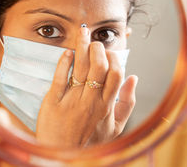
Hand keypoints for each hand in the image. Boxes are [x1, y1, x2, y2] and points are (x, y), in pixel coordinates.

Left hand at [36, 27, 136, 147]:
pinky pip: (60, 77)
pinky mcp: (53, 101)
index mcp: (107, 106)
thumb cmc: (89, 142)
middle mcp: (91, 102)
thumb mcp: (115, 128)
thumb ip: (127, 103)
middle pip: (99, 66)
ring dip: (82, 46)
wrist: (62, 157)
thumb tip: (133, 78)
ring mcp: (72, 101)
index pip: (116, 74)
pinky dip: (64, 62)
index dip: (114, 58)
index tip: (110, 52)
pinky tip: (67, 52)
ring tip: (82, 33)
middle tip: (94, 41)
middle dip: (98, 48)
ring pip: (80, 67)